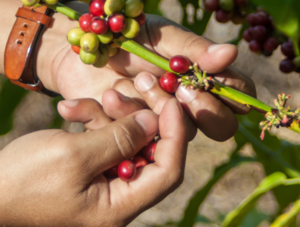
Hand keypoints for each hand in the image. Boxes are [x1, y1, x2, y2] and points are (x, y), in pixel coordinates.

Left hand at [0, 1, 255, 140]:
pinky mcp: (136, 134)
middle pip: (221, 127)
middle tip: (163, 87)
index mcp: (203, 81)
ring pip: (173, 134)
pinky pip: (133, 139)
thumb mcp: (160, 36)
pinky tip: (91, 102)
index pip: (237, 97)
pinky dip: (107, 119)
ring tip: (113, 90)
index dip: (225, 98)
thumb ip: (192, 50)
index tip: (191, 85)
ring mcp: (165, 124)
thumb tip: (231, 53)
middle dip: (192, 113)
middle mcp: (190, 107)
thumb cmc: (130, 37)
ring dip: (141, 111)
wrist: (88, 50)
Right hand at [0, 96, 187, 225]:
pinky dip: (91, 122)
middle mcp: (118, 197)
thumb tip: (155, 121)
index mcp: (119, 206)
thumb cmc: (21, 181)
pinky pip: (105, 139)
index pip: (168, 170)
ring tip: (75, 106)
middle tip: (115, 92)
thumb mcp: (73, 156)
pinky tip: (68, 110)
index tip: (170, 101)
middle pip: (149, 151)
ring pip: (125, 140)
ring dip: (105, 116)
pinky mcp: (93, 167)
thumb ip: (120, 139)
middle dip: (134, 117)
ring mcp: (106, 181)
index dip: (174, 134)